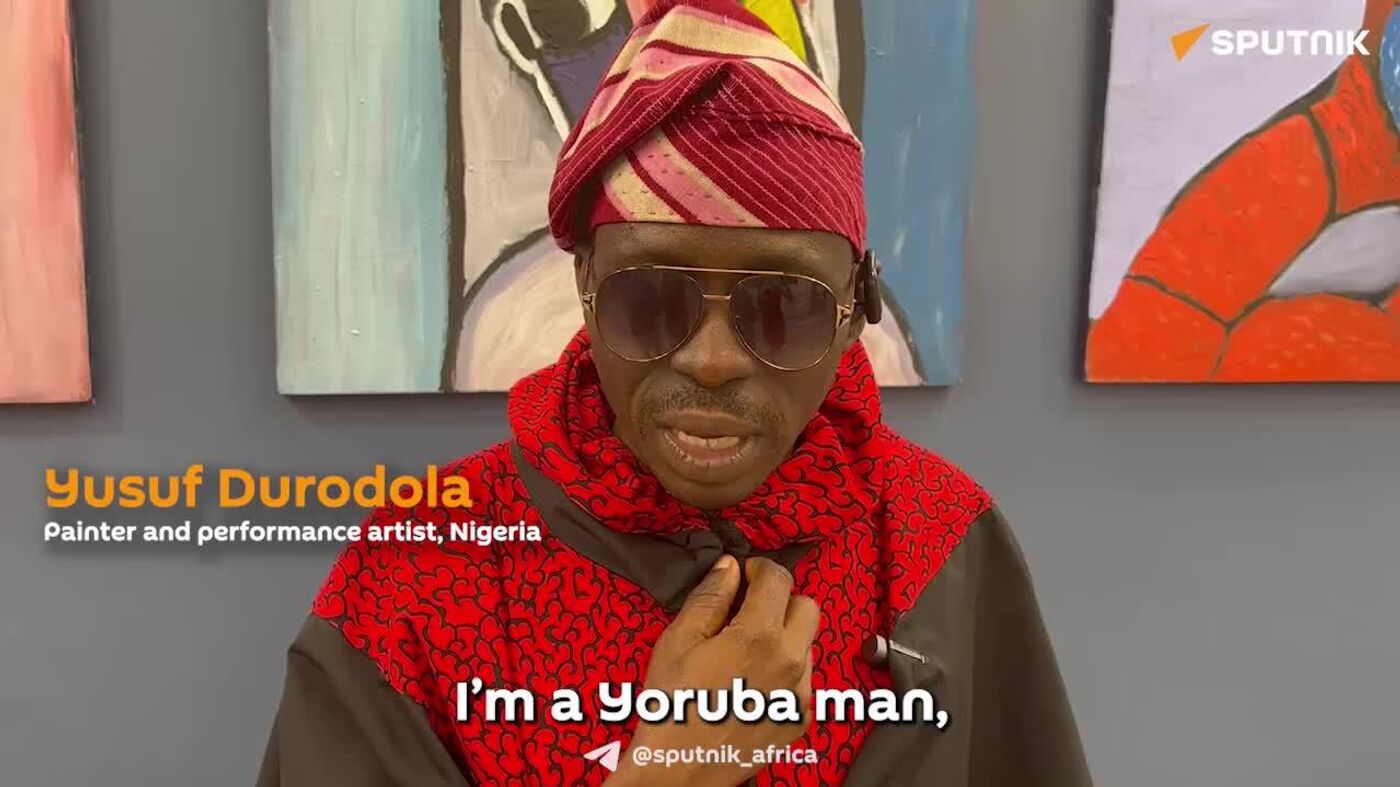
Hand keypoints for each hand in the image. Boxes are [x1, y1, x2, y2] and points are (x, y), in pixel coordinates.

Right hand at [604, 556, 818, 786]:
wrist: (680, 769)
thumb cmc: (672, 704)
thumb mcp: (679, 640)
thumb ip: (710, 596)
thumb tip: (730, 567)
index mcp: (760, 636)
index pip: (779, 578)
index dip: (759, 568)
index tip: (742, 575)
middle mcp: (791, 661)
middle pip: (807, 607)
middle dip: (780, 600)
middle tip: (747, 610)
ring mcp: (801, 693)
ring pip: (806, 643)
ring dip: (783, 636)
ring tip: (745, 653)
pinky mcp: (801, 718)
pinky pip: (803, 679)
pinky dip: (784, 671)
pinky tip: (751, 684)